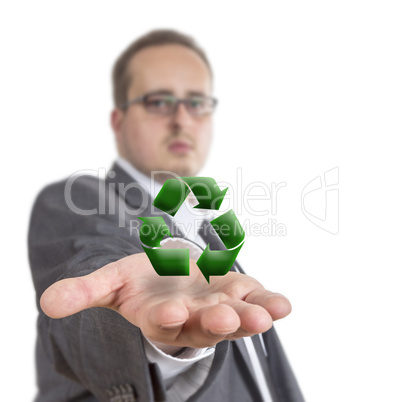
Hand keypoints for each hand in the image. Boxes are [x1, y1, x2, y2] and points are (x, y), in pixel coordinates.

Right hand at [40, 253, 290, 347]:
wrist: (167, 277)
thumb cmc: (139, 282)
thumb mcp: (110, 283)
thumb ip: (85, 292)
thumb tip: (48, 302)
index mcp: (159, 317)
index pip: (161, 322)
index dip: (164, 316)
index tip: (169, 310)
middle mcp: (191, 318)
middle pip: (205, 324)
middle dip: (215, 320)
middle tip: (226, 317)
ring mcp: (216, 306)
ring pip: (236, 315)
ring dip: (251, 314)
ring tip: (269, 313)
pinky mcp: (235, 293)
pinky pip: (253, 299)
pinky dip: (267, 301)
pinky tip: (283, 304)